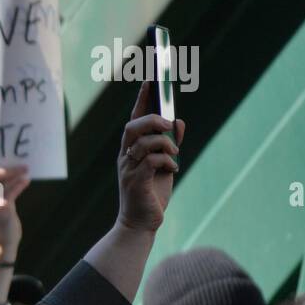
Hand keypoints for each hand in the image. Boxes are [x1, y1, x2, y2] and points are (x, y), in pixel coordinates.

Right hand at [117, 79, 184, 232]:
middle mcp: (125, 157)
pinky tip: (173, 170)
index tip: (151, 80)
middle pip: (133, 127)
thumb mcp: (165, 165)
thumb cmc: (151, 194)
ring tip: (175, 155)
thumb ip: (170, 144)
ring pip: (145, 143)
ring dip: (165, 144)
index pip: (134, 119)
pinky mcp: (136, 181)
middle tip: (168, 124)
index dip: (142, 100)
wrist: (141, 224)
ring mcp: (128, 169)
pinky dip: (167, 162)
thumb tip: (179, 121)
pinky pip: (152, 161)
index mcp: (130, 151)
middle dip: (152, 121)